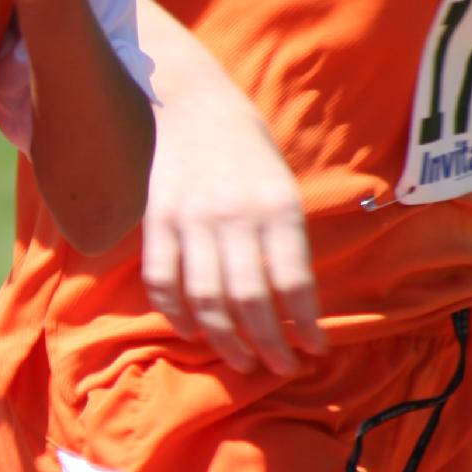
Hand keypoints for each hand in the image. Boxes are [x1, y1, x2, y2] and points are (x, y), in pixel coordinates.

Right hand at [143, 87, 323, 374]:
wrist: (193, 104)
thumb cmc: (249, 151)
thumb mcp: (283, 187)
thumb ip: (287, 242)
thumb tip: (295, 307)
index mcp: (276, 206)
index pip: (293, 281)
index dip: (304, 325)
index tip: (314, 351)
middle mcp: (234, 215)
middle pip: (249, 299)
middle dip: (268, 344)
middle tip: (279, 368)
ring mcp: (191, 219)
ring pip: (206, 298)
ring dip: (225, 339)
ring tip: (242, 360)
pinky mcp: (157, 221)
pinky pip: (163, 280)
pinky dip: (176, 314)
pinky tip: (194, 333)